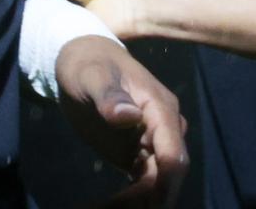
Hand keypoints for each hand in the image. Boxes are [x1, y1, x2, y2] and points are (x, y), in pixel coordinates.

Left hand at [55, 35, 188, 207]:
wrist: (83, 60)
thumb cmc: (89, 64)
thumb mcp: (93, 76)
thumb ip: (110, 96)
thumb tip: (129, 116)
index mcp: (159, 107)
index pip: (172, 151)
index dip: (165, 181)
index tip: (151, 204)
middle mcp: (164, 127)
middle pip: (169, 171)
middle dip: (152, 197)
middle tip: (117, 207)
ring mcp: (152, 141)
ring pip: (158, 179)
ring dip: (141, 200)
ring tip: (109, 208)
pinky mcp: (138, 152)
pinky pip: (144, 180)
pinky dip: (132, 197)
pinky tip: (111, 206)